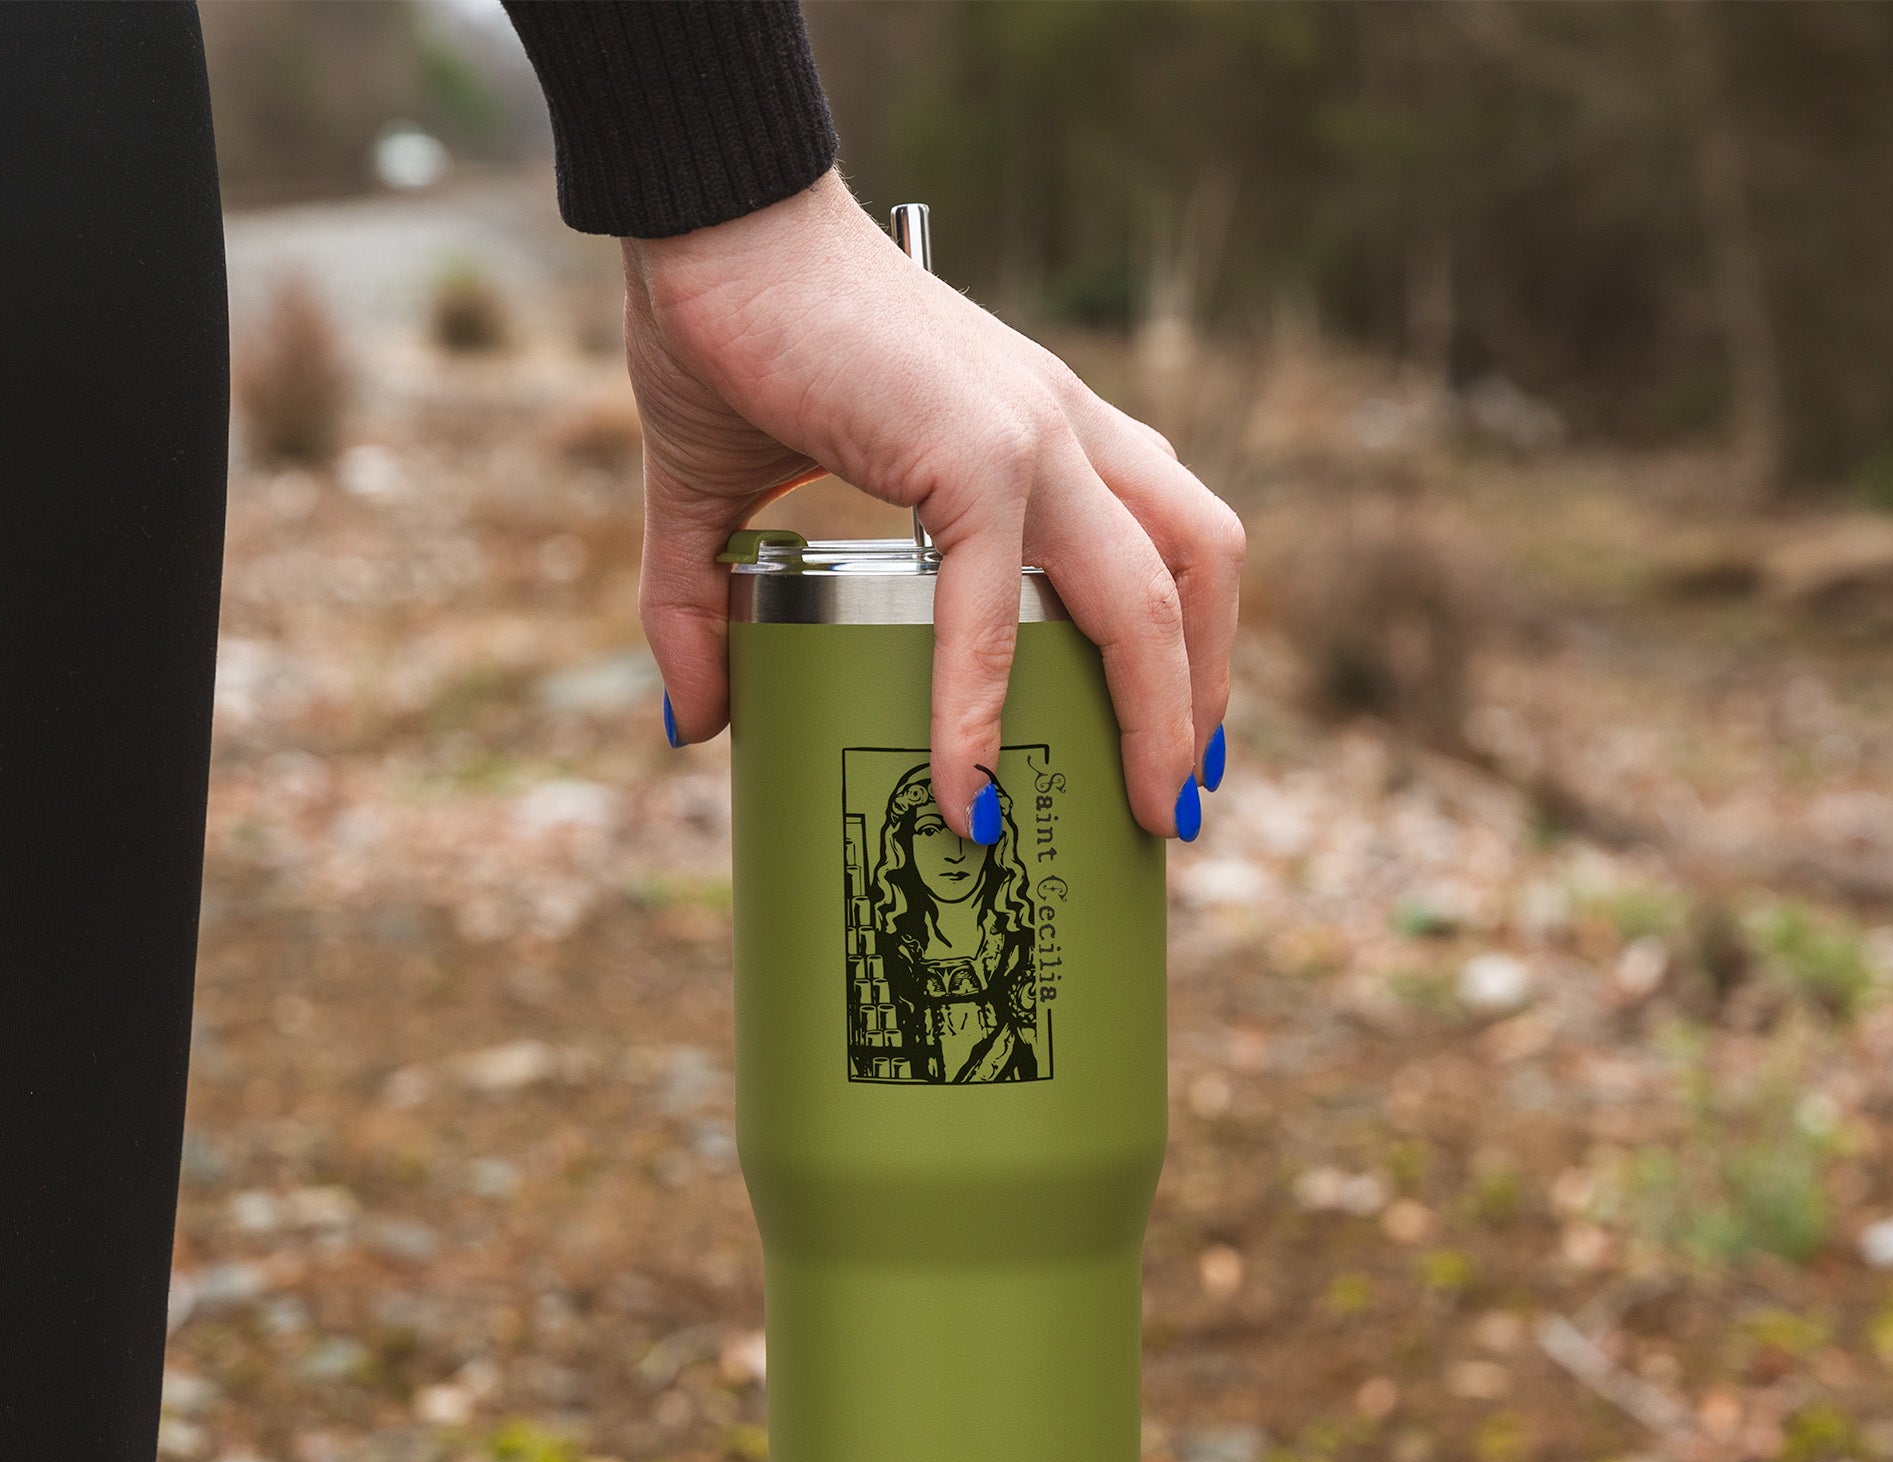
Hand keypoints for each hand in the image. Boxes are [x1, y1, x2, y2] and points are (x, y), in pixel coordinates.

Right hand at [621, 171, 1245, 839]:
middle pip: (1196, 573)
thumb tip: (690, 724)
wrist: (702, 223)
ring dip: (1164, 710)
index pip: (1162, 539)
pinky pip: (996, 608)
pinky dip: (981, 707)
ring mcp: (1032, 435)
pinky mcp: (974, 447)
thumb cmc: (727, 338)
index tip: (1174, 741)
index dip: (1187, 642)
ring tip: (1150, 808)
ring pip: (1153, 592)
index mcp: (1041, 433)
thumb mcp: (721, 499)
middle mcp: (1062, 430)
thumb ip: (704, 607)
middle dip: (1202, 697)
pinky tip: (968, 786)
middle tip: (1177, 803)